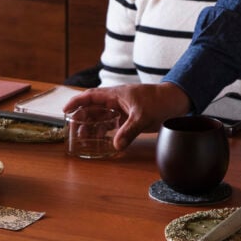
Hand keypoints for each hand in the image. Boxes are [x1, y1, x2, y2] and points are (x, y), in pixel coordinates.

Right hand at [63, 82, 191, 149]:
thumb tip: (116, 145)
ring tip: (84, 138)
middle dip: (82, 118)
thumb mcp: (142, 116)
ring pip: (101, 118)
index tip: (65, 110)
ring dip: (92, 127)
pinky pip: (112, 125)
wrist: (176, 102)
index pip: (90, 96)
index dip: (76, 102)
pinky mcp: (129, 119)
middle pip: (93, 109)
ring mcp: (122, 111)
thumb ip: (129, 131)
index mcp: (115, 95)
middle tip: (73, 131)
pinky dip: (105, 132)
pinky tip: (101, 141)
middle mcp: (116, 102)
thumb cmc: (159, 101)